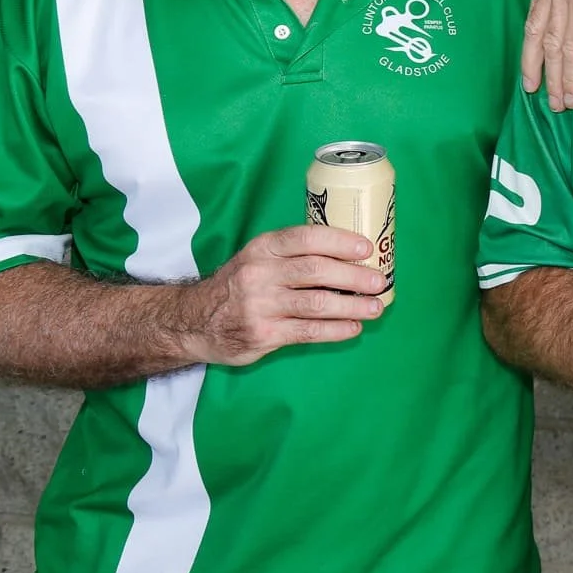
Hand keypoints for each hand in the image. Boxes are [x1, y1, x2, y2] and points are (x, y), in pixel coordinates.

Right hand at [176, 225, 387, 365]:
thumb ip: (295, 254)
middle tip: (379, 281)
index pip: (306, 238)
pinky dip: (335, 330)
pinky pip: (307, 331)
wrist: (194, 321)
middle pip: (316, 271)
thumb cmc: (241, 284)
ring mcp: (260, 305)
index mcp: (263, 248)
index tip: (366, 247)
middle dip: (354, 276)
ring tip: (375, 308)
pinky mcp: (262, 334)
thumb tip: (352, 254)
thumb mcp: (259, 258)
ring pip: (316, 304)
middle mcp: (260, 273)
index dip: (340, 241)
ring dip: (352, 306)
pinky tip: (353, 328)